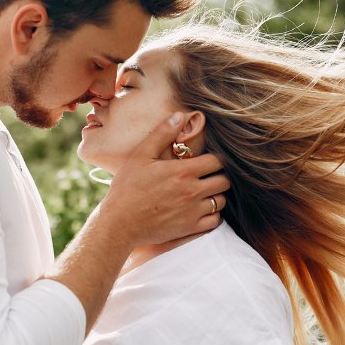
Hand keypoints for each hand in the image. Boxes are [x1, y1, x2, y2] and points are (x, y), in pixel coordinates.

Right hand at [102, 112, 230, 246]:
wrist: (120, 223)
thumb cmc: (128, 187)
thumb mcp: (141, 155)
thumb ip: (162, 134)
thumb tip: (179, 116)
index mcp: (183, 171)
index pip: (217, 161)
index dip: (214, 159)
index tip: (206, 160)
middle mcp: (193, 192)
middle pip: (224, 181)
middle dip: (218, 176)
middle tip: (207, 176)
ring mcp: (193, 212)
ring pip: (221, 201)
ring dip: (216, 195)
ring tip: (204, 192)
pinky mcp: (190, 228)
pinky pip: (215, 221)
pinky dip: (213, 215)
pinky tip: (202, 209)